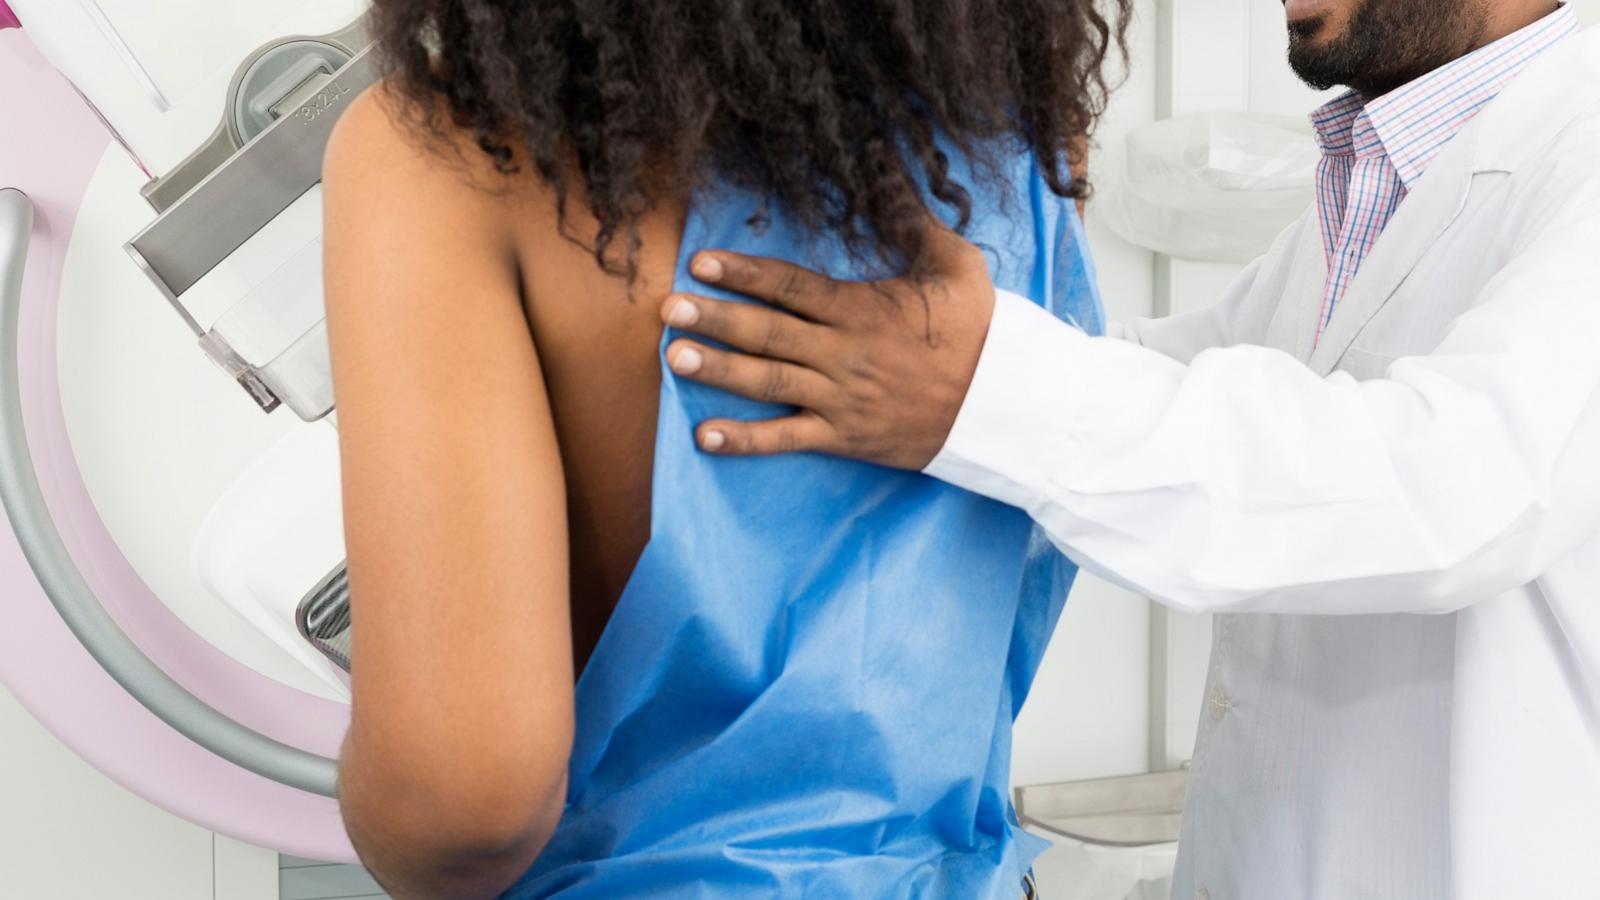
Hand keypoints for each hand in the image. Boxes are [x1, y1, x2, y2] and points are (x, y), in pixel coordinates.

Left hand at [659, 227, 995, 470]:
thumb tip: (887, 171)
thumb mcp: (956, 265)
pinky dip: (745, 440)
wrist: (1005, 405)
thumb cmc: (980, 331)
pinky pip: (787, 439)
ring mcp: (840, 398)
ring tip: (672, 358)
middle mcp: (843, 353)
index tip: (702, 261)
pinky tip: (705, 437)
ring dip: (718, 370)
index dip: (744, 272)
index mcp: (862, 309)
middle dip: (715, 318)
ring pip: (768, 382)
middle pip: (767, 332)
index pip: (791, 286)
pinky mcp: (844, 437)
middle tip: (667, 309)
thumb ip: (913, 221)